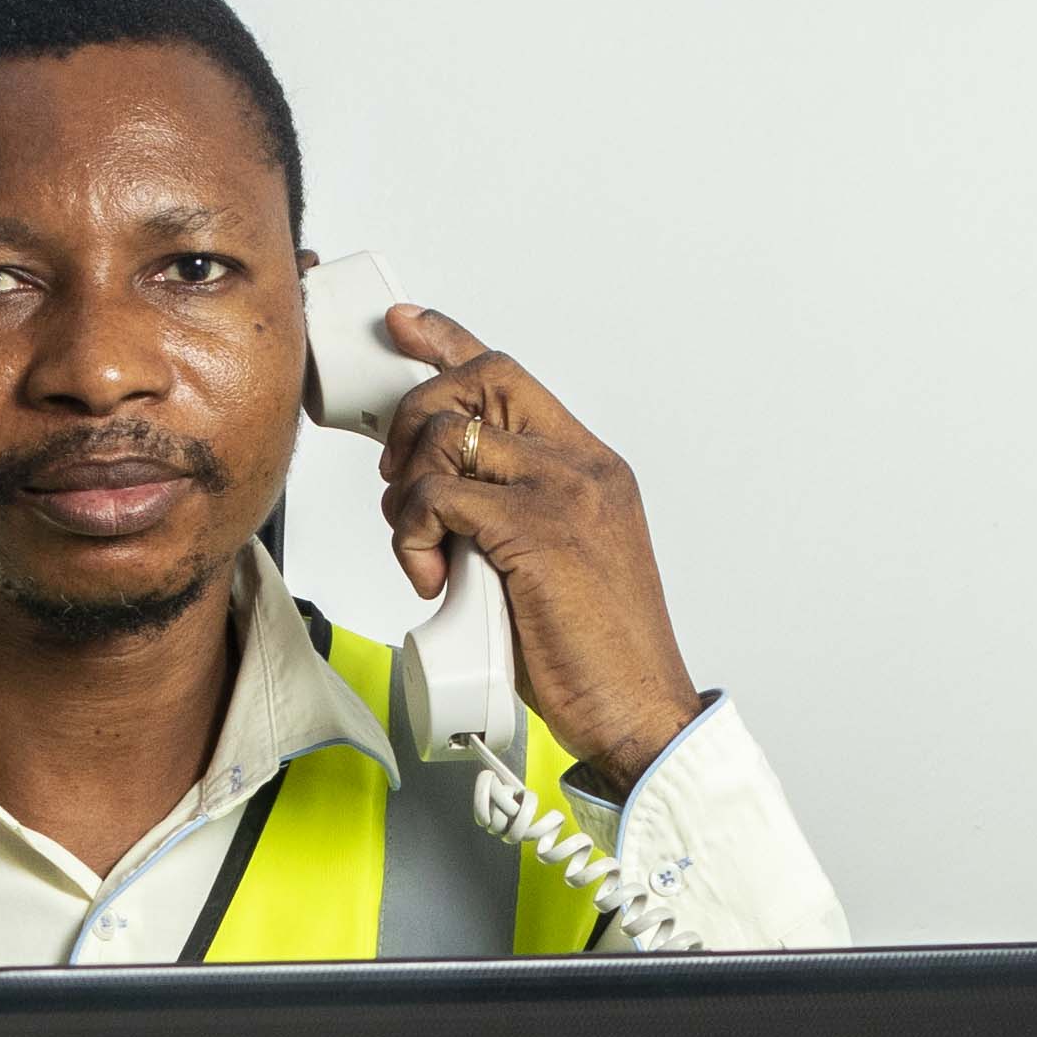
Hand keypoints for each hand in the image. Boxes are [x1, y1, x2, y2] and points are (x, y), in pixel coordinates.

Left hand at [371, 307, 710, 788]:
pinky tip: (433, 578)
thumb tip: (440, 500)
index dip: (449, 340)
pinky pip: (438, 498)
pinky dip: (413, 537)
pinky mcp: (534, 529)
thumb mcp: (555, 563)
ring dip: (408, 495)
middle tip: (399, 481)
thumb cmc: (596, 654)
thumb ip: (511, 515)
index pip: (511, 376)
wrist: (637, 709)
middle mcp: (581, 465)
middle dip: (413, 418)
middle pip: (476, 381)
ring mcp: (561, 492)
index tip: (406, 326)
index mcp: (590, 467)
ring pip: (446, 438)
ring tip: (426, 552)